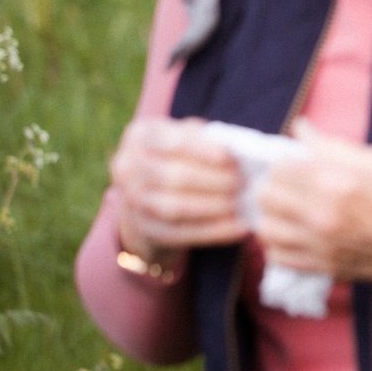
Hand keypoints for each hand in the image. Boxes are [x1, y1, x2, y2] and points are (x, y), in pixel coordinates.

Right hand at [110, 118, 248, 264]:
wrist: (151, 192)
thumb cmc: (181, 155)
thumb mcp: (188, 136)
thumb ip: (207, 138)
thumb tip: (239, 148)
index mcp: (141, 136)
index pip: (170, 142)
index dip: (201, 150)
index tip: (230, 157)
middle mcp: (127, 168)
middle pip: (173, 177)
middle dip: (213, 180)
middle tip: (244, 182)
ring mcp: (132, 201)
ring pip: (175, 208)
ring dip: (214, 207)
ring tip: (242, 203)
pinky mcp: (146, 229)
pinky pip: (180, 234)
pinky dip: (213, 231)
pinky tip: (239, 228)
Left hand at [254, 121, 371, 312]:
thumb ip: (335, 147)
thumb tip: (301, 130)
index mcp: (337, 183)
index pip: (281, 167)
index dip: (287, 160)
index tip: (300, 161)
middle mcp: (323, 216)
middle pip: (266, 197)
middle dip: (276, 185)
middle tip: (293, 183)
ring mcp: (322, 246)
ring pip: (265, 229)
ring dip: (273, 215)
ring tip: (290, 209)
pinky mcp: (325, 268)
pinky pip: (278, 257)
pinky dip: (280, 244)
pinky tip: (297, 234)